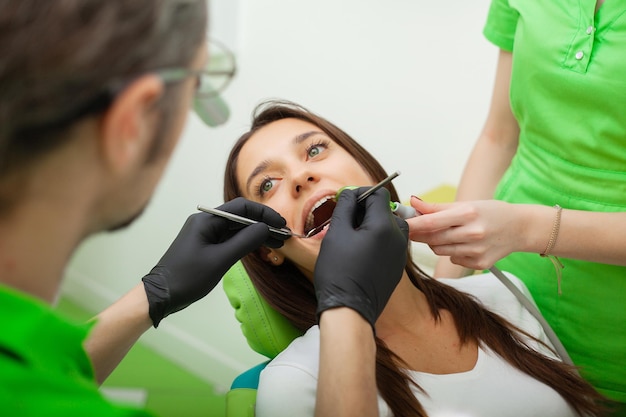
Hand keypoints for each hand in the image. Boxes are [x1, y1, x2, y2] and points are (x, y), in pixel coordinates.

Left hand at [142, 197, 286, 326]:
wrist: (161, 295)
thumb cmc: (188, 277)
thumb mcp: (220, 259)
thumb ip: (245, 241)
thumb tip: (266, 228)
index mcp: (207, 220)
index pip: (242, 208)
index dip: (264, 214)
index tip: (281, 225)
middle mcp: (206, 222)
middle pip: (240, 217)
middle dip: (263, 225)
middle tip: (283, 236)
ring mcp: (205, 234)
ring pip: (237, 229)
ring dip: (256, 235)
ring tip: (278, 244)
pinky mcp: (205, 246)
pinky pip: (230, 239)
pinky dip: (246, 243)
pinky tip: (260, 249)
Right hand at [314, 187, 408, 326]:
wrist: (350, 310)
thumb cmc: (339, 271)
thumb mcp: (337, 233)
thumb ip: (346, 207)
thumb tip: (350, 194)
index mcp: (385, 225)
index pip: (378, 194)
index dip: (360, 193)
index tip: (346, 201)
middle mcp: (399, 237)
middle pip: (385, 209)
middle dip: (366, 209)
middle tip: (345, 220)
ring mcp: (400, 253)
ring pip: (389, 226)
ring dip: (372, 224)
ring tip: (352, 237)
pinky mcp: (398, 266)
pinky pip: (390, 243)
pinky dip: (377, 240)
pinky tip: (359, 252)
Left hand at [407, 197, 520, 269]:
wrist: (519, 228)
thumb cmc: (490, 213)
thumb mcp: (465, 204)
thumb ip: (436, 207)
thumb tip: (413, 203)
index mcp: (468, 214)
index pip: (430, 223)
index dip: (411, 225)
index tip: (398, 225)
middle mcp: (472, 234)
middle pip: (432, 239)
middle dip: (418, 234)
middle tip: (412, 228)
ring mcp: (476, 251)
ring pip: (439, 250)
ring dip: (435, 242)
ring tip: (447, 232)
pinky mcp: (479, 263)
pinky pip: (453, 259)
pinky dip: (452, 251)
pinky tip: (463, 243)